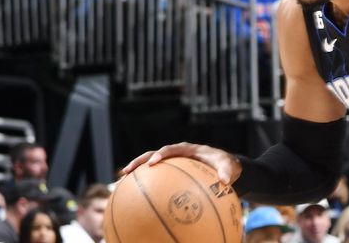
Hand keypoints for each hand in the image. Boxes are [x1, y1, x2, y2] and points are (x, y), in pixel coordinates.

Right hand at [122, 142, 242, 184]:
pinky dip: (144, 185)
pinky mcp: (170, 174)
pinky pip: (155, 179)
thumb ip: (226, 171)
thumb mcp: (228, 165)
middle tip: (127, 172)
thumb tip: (224, 181)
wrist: (224, 167)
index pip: (172, 149)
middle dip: (140, 162)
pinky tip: (132, 199)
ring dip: (136, 173)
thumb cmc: (225, 164)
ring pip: (150, 166)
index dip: (161, 154)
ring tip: (120, 184)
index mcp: (188, 149)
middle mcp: (177, 154)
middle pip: (154, 155)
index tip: (153, 163)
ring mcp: (172, 163)